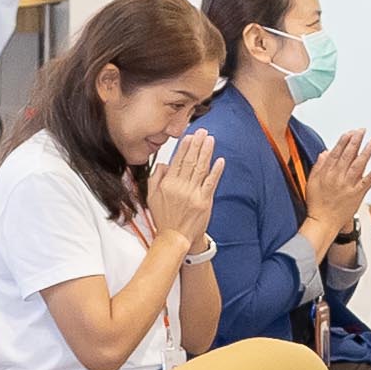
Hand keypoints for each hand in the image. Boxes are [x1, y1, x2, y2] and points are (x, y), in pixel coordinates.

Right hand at [149, 132, 221, 250]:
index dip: (185, 147)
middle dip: (197, 144)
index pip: (177, 160)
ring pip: (201, 168)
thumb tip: (163, 163)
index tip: (190, 136)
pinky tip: (220, 160)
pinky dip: (216, 171)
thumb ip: (155, 178)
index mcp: (167, 184)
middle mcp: (180, 187)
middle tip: (203, 132)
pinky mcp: (204, 201)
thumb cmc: (164, 218)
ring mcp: (193, 194)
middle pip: (190, 161)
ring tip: (210, 140)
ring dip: (206, 152)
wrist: (175, 238)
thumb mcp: (151, 197)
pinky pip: (211, 182)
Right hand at [302, 129, 370, 249]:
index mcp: (327, 174)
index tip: (349, 132)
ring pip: (358, 166)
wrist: (323, 222)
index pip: (336, 153)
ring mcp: (348, 186)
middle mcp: (337, 178)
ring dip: (366, 153)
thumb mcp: (311, 182)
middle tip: (362, 131)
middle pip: (348, 156)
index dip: (343, 142)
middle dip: (355, 141)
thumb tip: (326, 152)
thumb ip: (319, 166)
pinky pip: (366, 183)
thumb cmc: (316, 204)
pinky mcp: (356, 195)